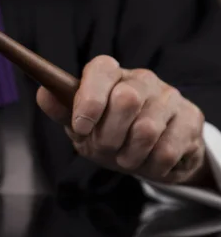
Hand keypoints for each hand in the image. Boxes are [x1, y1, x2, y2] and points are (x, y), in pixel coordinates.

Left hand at [37, 55, 208, 184]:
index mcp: (111, 73)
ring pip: (147, 129)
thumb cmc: (109, 132)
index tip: (81, 127)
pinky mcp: (191, 118)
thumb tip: (44, 93)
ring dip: (129, 155)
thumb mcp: (81, 124)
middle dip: (109, 135)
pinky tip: (148, 162)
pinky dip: (151, 166)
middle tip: (104, 149)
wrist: (150, 153)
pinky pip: (168, 149)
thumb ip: (62, 110)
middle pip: (127, 99)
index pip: (101, 70)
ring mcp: (169, 96)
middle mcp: (141, 79)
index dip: (89, 99)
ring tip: (126, 158)